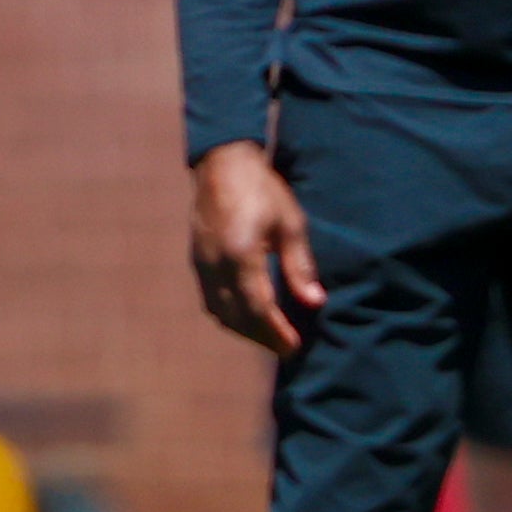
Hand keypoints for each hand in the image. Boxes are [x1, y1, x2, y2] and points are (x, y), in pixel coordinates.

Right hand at [187, 141, 326, 357]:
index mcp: (241, 253)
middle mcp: (216, 264)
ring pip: (218, 313)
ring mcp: (202, 265)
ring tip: (268, 336)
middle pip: (236, 317)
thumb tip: (314, 302)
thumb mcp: (290, 224)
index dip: (275, 331)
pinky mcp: (196, 262)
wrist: (222, 164)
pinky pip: (210, 301)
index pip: (257, 306)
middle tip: (285, 347)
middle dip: (261, 337)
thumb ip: (300, 266)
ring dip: (243, 330)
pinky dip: (229, 316)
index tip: (293, 345)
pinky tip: (247, 316)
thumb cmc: (263, 190)